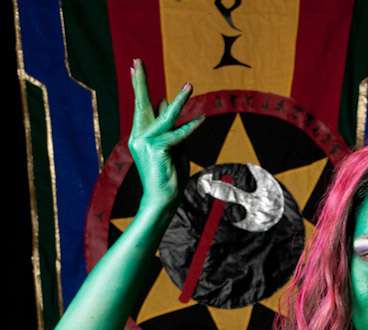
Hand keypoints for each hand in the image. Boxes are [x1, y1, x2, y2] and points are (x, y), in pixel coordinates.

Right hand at [128, 58, 204, 210]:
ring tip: (190, 86)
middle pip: (141, 104)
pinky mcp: (156, 149)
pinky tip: (201, 119)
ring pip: (164, 116)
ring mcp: (145, 142)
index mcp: (139, 137)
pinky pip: (178, 135)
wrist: (162, 200)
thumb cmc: (169, 178)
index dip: (139, 88)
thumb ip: (169, 127)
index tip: (134, 68)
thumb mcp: (171, 149)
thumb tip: (166, 103)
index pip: (140, 108)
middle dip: (140, 81)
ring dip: (180, 101)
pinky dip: (191, 128)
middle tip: (137, 60)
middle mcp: (138, 137)